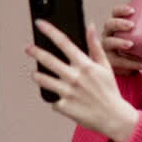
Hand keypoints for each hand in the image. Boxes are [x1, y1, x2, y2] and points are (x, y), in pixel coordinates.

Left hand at [26, 20, 140, 141]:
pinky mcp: (64, 106)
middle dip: (35, 52)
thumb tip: (90, 27)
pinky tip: (61, 99)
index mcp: (85, 65)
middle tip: (28, 48)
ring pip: (43, 80)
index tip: (39, 24)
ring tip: (35, 74)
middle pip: (48, 59)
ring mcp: (67, 92)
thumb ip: (95, 46)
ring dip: (37, 75)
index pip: (63, 42)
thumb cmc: (109, 91)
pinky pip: (53, 100)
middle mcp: (74, 77)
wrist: (113, 118)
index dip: (49, 31)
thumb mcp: (105, 67)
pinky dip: (55, 99)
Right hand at [101, 5, 141, 75]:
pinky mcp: (109, 61)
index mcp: (117, 25)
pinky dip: (130, 64)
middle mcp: (109, 34)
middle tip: (131, 26)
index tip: (132, 10)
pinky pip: (118, 61)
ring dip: (119, 42)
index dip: (121, 9)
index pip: (115, 12)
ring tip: (131, 44)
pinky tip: (141, 65)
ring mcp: (107, 48)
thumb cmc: (139, 50)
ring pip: (109, 42)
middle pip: (109, 24)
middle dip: (119, 23)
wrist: (129, 69)